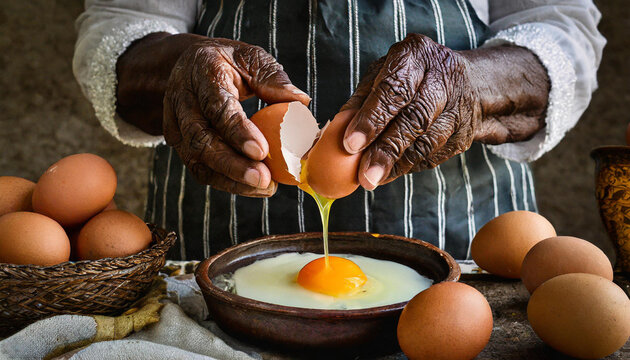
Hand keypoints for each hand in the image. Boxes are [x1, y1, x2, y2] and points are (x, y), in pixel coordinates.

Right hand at [117, 34, 309, 196]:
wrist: (189, 67)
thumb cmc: (227, 62)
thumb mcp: (250, 58)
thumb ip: (273, 78)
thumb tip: (300, 101)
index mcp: (202, 73)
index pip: (217, 106)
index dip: (237, 131)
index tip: (261, 151)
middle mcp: (183, 101)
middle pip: (201, 140)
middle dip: (232, 164)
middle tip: (263, 179)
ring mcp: (177, 125)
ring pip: (197, 160)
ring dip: (230, 179)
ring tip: (263, 187)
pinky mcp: (179, 144)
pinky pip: (200, 169)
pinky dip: (226, 182)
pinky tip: (252, 187)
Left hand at [340, 34, 548, 189]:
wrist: (470, 85)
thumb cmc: (411, 78)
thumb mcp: (383, 75)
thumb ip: (361, 101)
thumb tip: (337, 130)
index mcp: (415, 54)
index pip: (394, 88)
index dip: (372, 118)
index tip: (351, 144)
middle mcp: (442, 76)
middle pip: (415, 117)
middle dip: (387, 148)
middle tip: (365, 174)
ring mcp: (458, 106)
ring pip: (427, 141)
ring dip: (397, 164)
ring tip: (371, 180)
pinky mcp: (464, 133)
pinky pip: (433, 155)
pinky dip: (408, 167)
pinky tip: (389, 173)